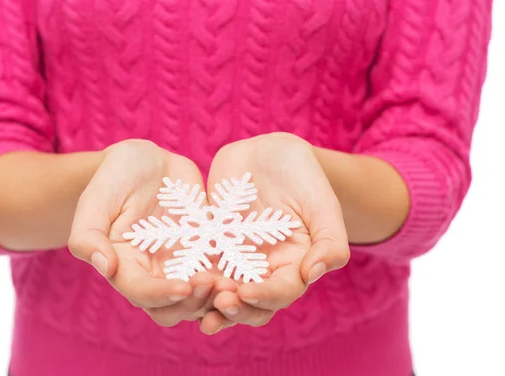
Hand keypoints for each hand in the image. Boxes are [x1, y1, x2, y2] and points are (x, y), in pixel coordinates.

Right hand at [68, 139, 218, 326]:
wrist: (147, 162)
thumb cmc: (116, 176)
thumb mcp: (97, 198)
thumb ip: (88, 234)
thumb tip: (105, 267)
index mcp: (123, 266)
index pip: (140, 293)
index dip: (162, 295)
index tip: (184, 286)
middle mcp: (152, 274)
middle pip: (172, 308)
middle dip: (194, 303)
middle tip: (215, 284)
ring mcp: (181, 266)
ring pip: (200, 300)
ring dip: (217, 298)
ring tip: (235, 283)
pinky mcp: (205, 253)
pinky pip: (221, 275)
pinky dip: (234, 279)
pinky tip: (249, 270)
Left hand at [199, 132, 349, 332]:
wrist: (270, 153)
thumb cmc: (303, 176)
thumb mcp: (322, 204)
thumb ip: (330, 241)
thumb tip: (313, 274)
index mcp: (295, 265)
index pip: (282, 292)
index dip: (267, 296)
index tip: (247, 292)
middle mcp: (265, 269)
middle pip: (251, 304)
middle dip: (236, 309)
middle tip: (219, 303)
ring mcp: (236, 259)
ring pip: (222, 292)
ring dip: (209, 302)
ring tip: (194, 301)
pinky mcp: (212, 246)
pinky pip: (199, 266)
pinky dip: (189, 277)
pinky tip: (174, 279)